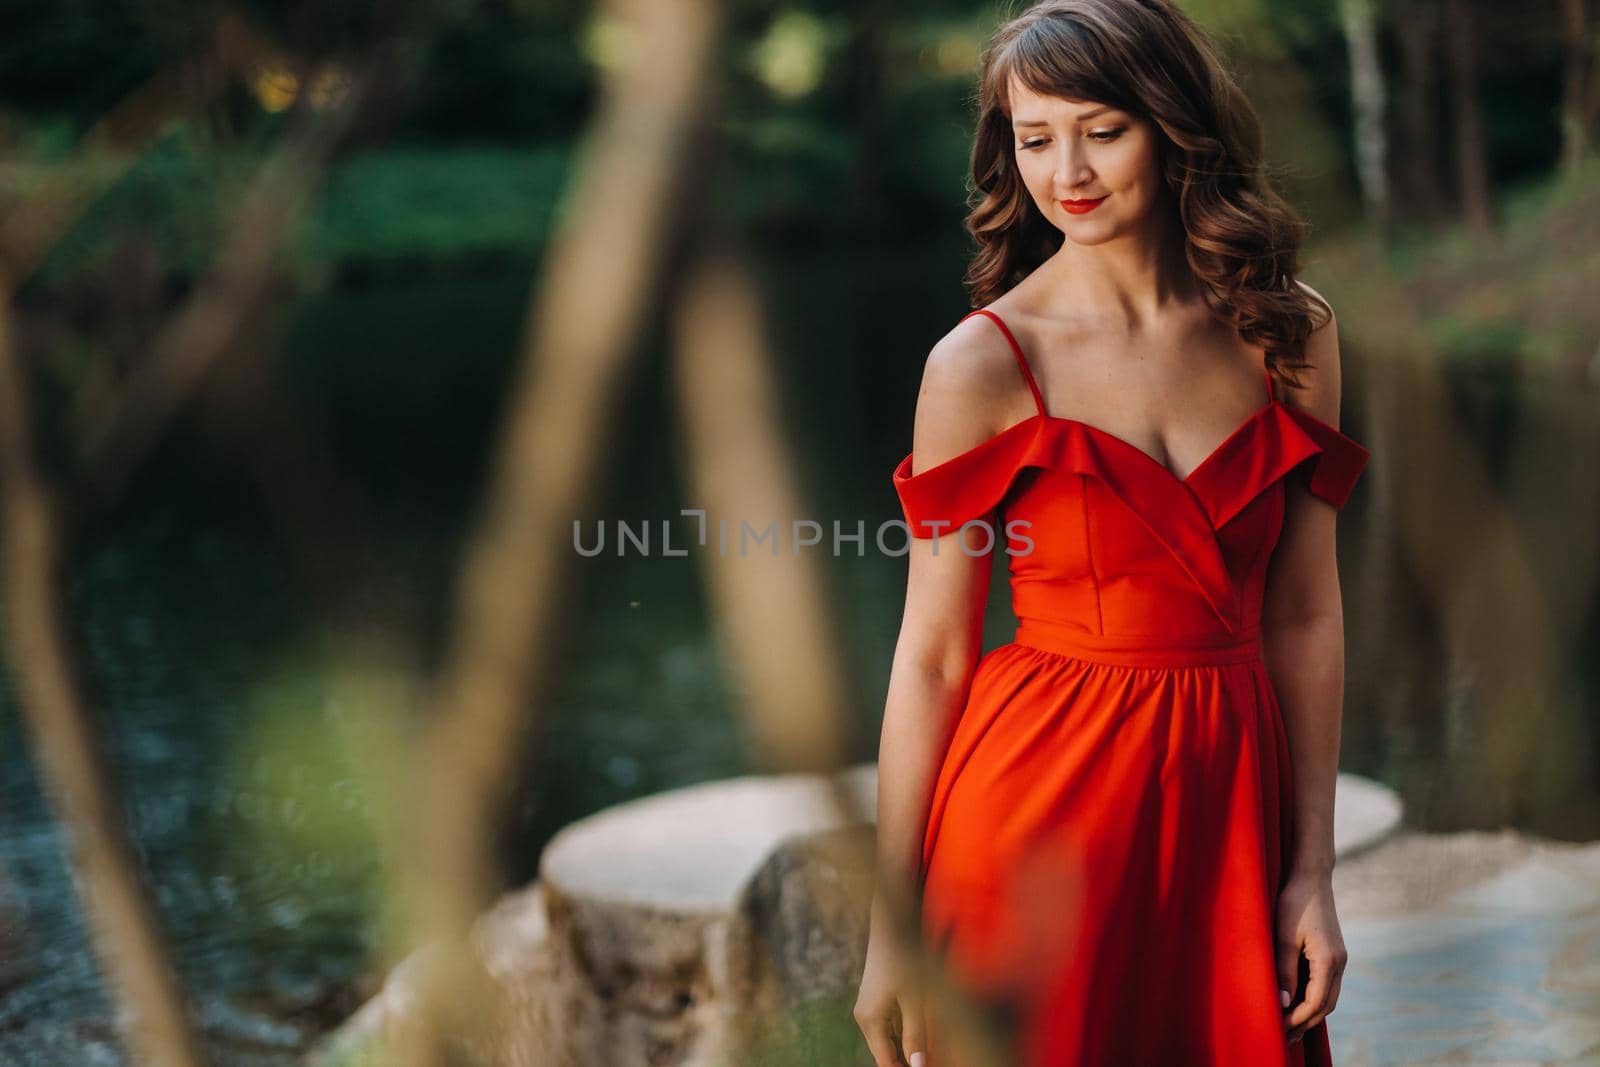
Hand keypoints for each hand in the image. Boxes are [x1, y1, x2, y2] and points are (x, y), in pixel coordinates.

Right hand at [853, 927, 927, 1066]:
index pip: (885, 1061)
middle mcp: (864, 1017)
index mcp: (870, 1021)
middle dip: (905, 1061)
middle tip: (931, 1062)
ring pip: (887, 1040)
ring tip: (929, 1055)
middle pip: (884, 1053)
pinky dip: (902, 1034)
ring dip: (904, 1049)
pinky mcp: (875, 1000)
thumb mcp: (914, 1000)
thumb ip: (915, 1035)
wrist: (889, 927)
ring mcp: (868, 1008)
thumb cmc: (903, 960)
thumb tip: (918, 1066)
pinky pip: (888, 1026)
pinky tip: (919, 1035)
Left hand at [1275, 870, 1346, 1044]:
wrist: (1311, 878)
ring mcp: (1339, 959)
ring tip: (1288, 1026)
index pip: (1316, 1002)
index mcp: (1329, 960)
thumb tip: (1284, 1003)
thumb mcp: (1283, 937)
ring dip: (1310, 1013)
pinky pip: (1326, 985)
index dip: (1298, 1018)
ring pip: (1328, 997)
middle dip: (1305, 1022)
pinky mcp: (1334, 954)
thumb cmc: (1294, 903)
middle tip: (1283, 1036)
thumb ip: (1285, 971)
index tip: (1279, 1028)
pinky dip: (1313, 998)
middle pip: (1326, 1005)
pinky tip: (1296, 1003)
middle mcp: (1339, 963)